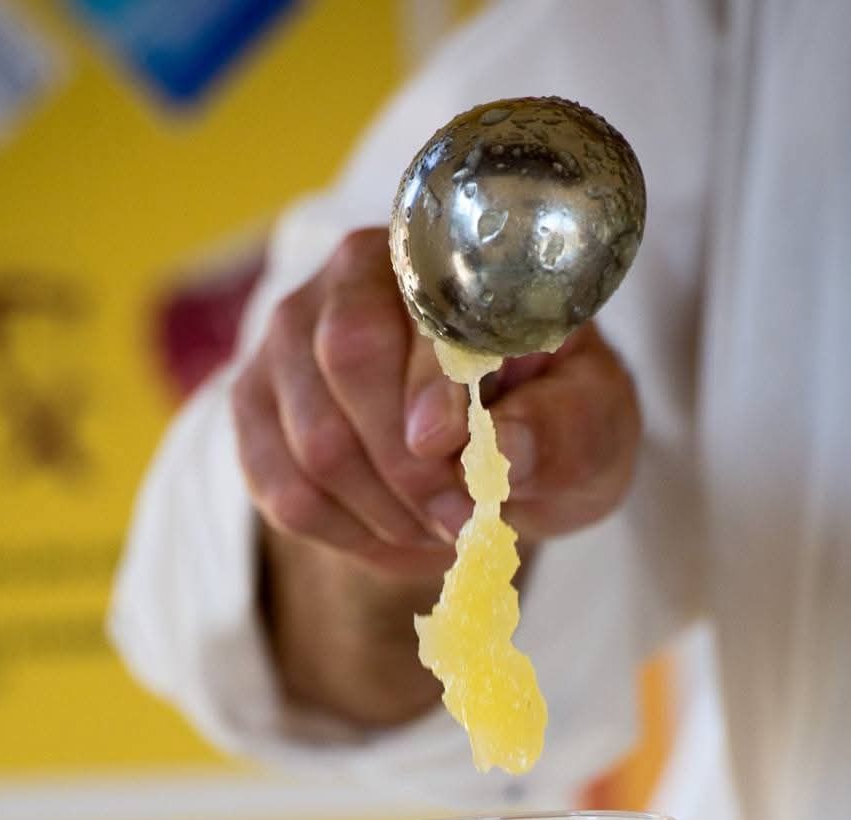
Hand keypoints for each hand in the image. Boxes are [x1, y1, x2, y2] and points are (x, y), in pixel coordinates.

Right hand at [231, 226, 641, 582]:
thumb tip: (505, 449)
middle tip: (462, 516)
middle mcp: (350, 276)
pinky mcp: (257, 410)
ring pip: (312, 446)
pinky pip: (284, 494)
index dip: (428, 389)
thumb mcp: (593, 419)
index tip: (458, 456)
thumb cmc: (554, 417)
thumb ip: (562, 427)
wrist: (504, 450)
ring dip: (385, 512)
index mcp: (441, 253)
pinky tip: (393, 532)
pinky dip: (347, 535)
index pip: (408, 310)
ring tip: (436, 525)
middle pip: (343, 368)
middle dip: (409, 467)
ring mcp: (289, 341)